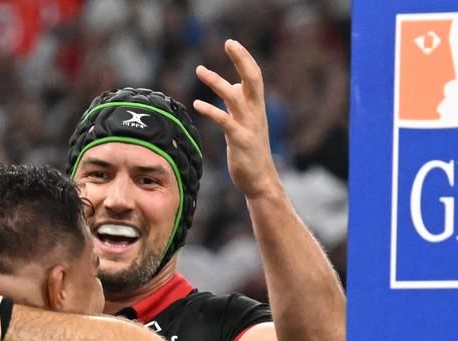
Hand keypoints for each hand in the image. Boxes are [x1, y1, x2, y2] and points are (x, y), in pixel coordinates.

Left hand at [193, 39, 281, 198]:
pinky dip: (211, 110)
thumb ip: (239, 104)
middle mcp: (255, 112)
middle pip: (252, 79)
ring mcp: (249, 126)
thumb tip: (235, 85)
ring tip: (199, 70)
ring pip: (235, 96)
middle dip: (241, 59)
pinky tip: (197, 104)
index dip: (244, 59)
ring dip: (217, 82)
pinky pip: (225, 121)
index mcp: (257, 107)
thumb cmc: (250, 151)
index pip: (254, 76)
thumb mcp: (245, 122)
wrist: (260, 180)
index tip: (232, 43)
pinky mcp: (240, 140)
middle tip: (229, 43)